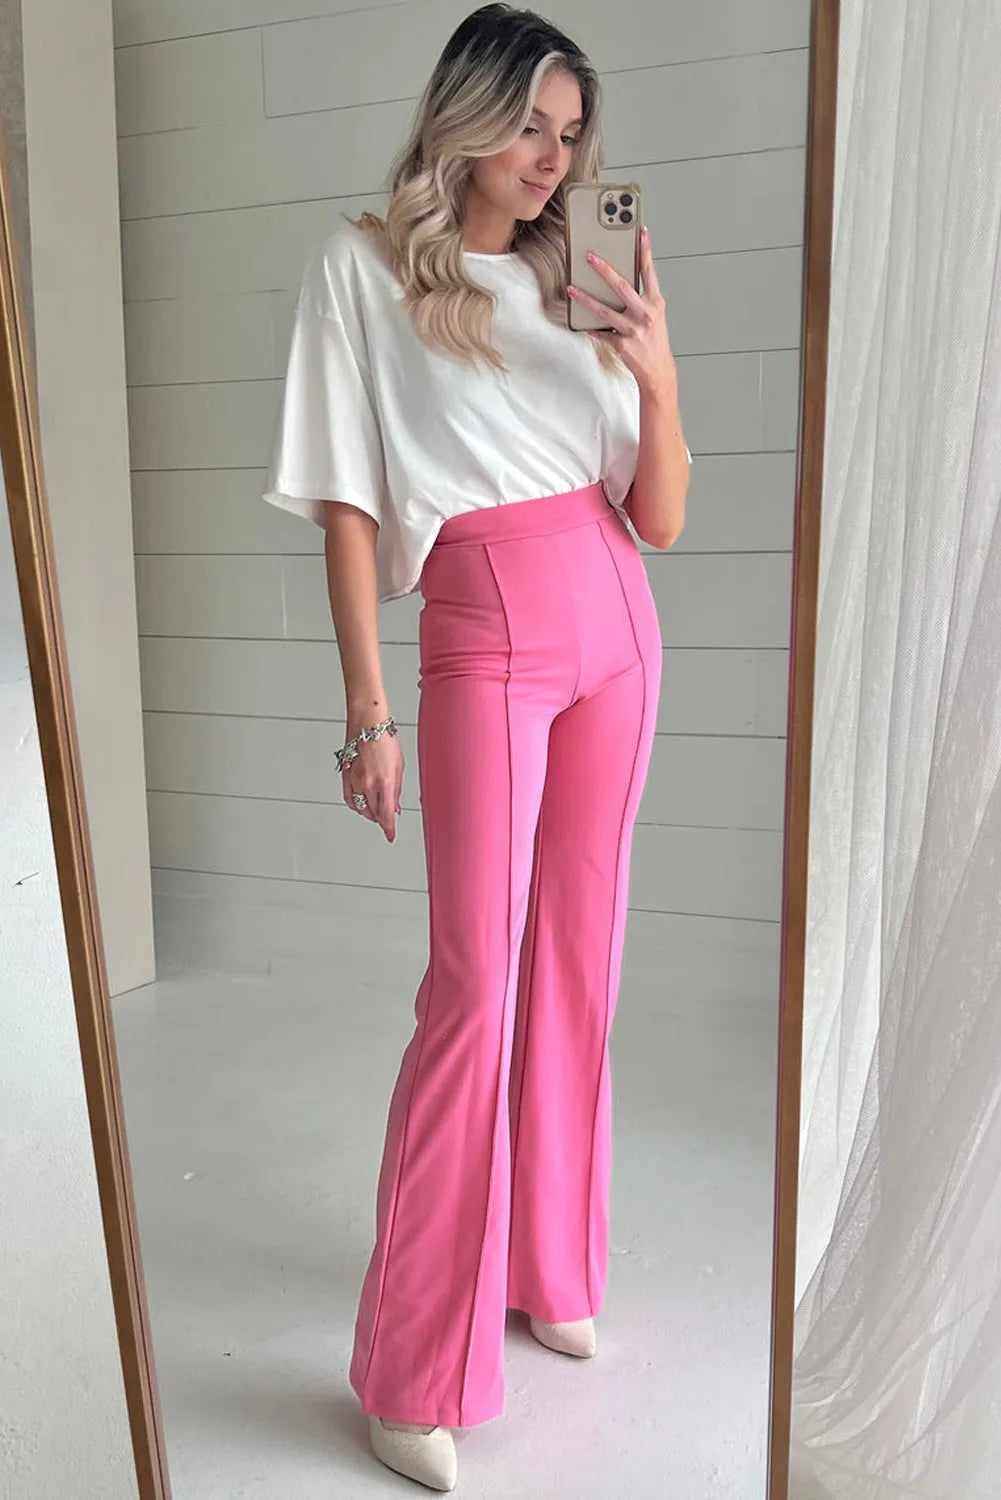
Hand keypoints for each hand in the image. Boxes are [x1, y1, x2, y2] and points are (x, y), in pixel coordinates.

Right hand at [342, 730, 403, 843]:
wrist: (367, 724)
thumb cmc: (385, 739)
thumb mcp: (400, 766)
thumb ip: (397, 790)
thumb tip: (395, 807)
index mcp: (385, 782)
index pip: (386, 815)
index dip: (388, 829)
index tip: (390, 836)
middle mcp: (368, 784)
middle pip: (374, 813)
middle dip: (381, 819)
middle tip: (387, 819)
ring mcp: (355, 781)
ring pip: (360, 808)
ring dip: (369, 813)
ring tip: (376, 811)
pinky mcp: (346, 776)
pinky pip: (349, 799)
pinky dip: (355, 805)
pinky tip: (361, 804)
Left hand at [567, 225, 675, 394]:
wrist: (657, 369)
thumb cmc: (655, 340)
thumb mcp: (654, 315)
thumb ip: (641, 297)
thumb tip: (619, 281)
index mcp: (655, 303)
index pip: (649, 272)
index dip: (645, 251)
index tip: (640, 232)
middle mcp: (645, 314)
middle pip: (622, 287)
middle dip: (604, 270)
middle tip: (589, 257)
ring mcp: (633, 330)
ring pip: (604, 311)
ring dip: (586, 299)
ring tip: (572, 289)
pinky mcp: (621, 344)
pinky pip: (601, 333)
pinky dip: (591, 328)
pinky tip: (580, 323)